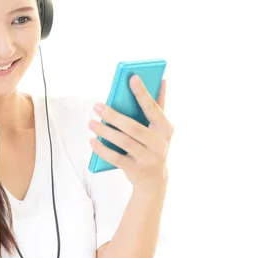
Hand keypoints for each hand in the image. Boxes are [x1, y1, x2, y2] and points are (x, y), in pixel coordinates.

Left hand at [89, 76, 172, 195]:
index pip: (153, 107)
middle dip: (113, 115)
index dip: (143, 93)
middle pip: (133, 127)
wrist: (154, 180)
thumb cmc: (153, 145)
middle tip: (97, 106)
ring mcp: (148, 158)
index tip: (132, 77)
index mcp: (165, 128)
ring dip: (105, 131)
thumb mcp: (159, 128)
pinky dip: (102, 149)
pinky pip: (116, 158)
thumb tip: (162, 80)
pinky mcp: (136, 170)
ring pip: (123, 142)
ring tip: (91, 123)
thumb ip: (158, 105)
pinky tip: (92, 141)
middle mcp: (159, 143)